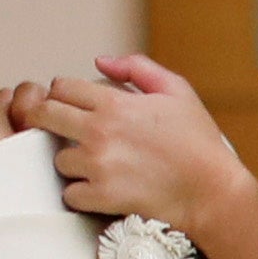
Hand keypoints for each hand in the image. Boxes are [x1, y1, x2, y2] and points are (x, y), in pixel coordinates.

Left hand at [21, 52, 245, 231]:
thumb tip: (99, 61)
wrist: (212, 190)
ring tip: (95, 163)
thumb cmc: (198, 140)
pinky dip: (82, 193)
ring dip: (72, 161)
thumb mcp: (177, 90)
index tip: (71, 103)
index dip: (63, 92)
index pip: (61, 87)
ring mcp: (98, 165)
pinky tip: (101, 187)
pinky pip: (70, 193)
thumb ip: (137, 68)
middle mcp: (100, 132)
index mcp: (115, 103)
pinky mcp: (101, 196)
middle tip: (61, 129)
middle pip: (45, 116)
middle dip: (48, 119)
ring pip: (57, 159)